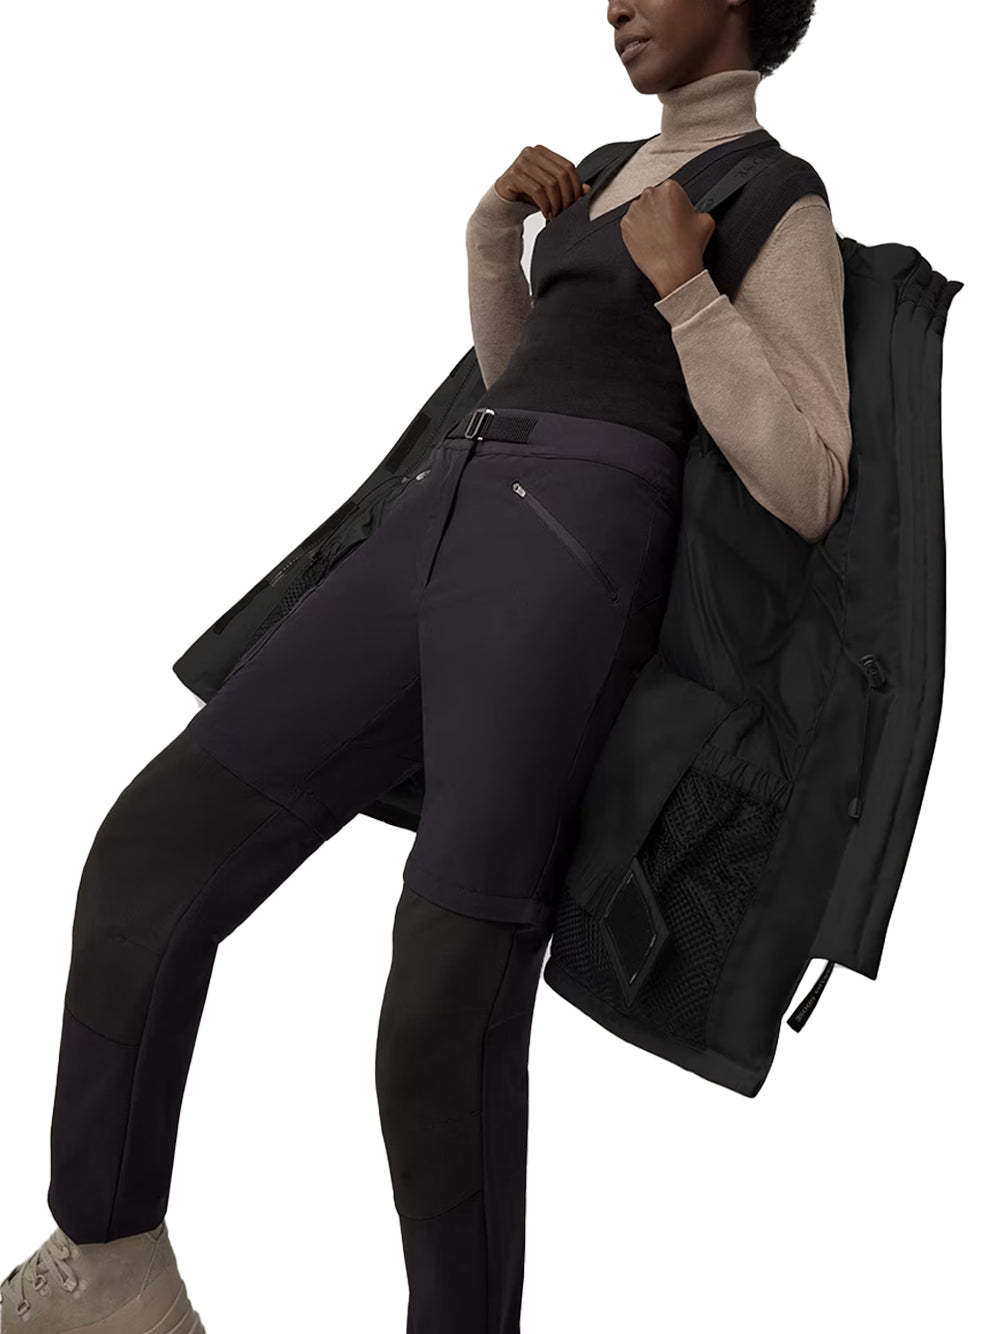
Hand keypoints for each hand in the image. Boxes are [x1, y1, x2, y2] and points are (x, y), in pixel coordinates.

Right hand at [494, 145, 591, 220]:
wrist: (504, 203)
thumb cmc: (528, 195)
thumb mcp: (551, 191)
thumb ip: (568, 187)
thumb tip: (587, 189)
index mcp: (543, 151)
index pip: (568, 166)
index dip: (575, 186)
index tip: (575, 203)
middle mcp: (532, 152)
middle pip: (561, 175)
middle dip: (566, 196)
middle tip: (565, 212)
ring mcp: (521, 162)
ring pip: (550, 183)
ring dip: (556, 203)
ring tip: (555, 215)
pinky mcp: (513, 175)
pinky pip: (537, 190)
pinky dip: (545, 205)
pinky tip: (546, 213)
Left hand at [620, 179, 715, 297]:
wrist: (674, 270)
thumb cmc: (688, 247)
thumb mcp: (706, 220)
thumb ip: (697, 209)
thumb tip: (692, 211)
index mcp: (670, 188)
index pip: (671, 191)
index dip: (676, 205)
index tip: (677, 215)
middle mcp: (649, 195)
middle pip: (655, 199)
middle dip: (661, 210)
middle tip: (669, 227)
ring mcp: (635, 210)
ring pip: (642, 211)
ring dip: (649, 220)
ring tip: (660, 236)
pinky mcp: (625, 225)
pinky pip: (632, 224)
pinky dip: (639, 231)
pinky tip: (650, 240)